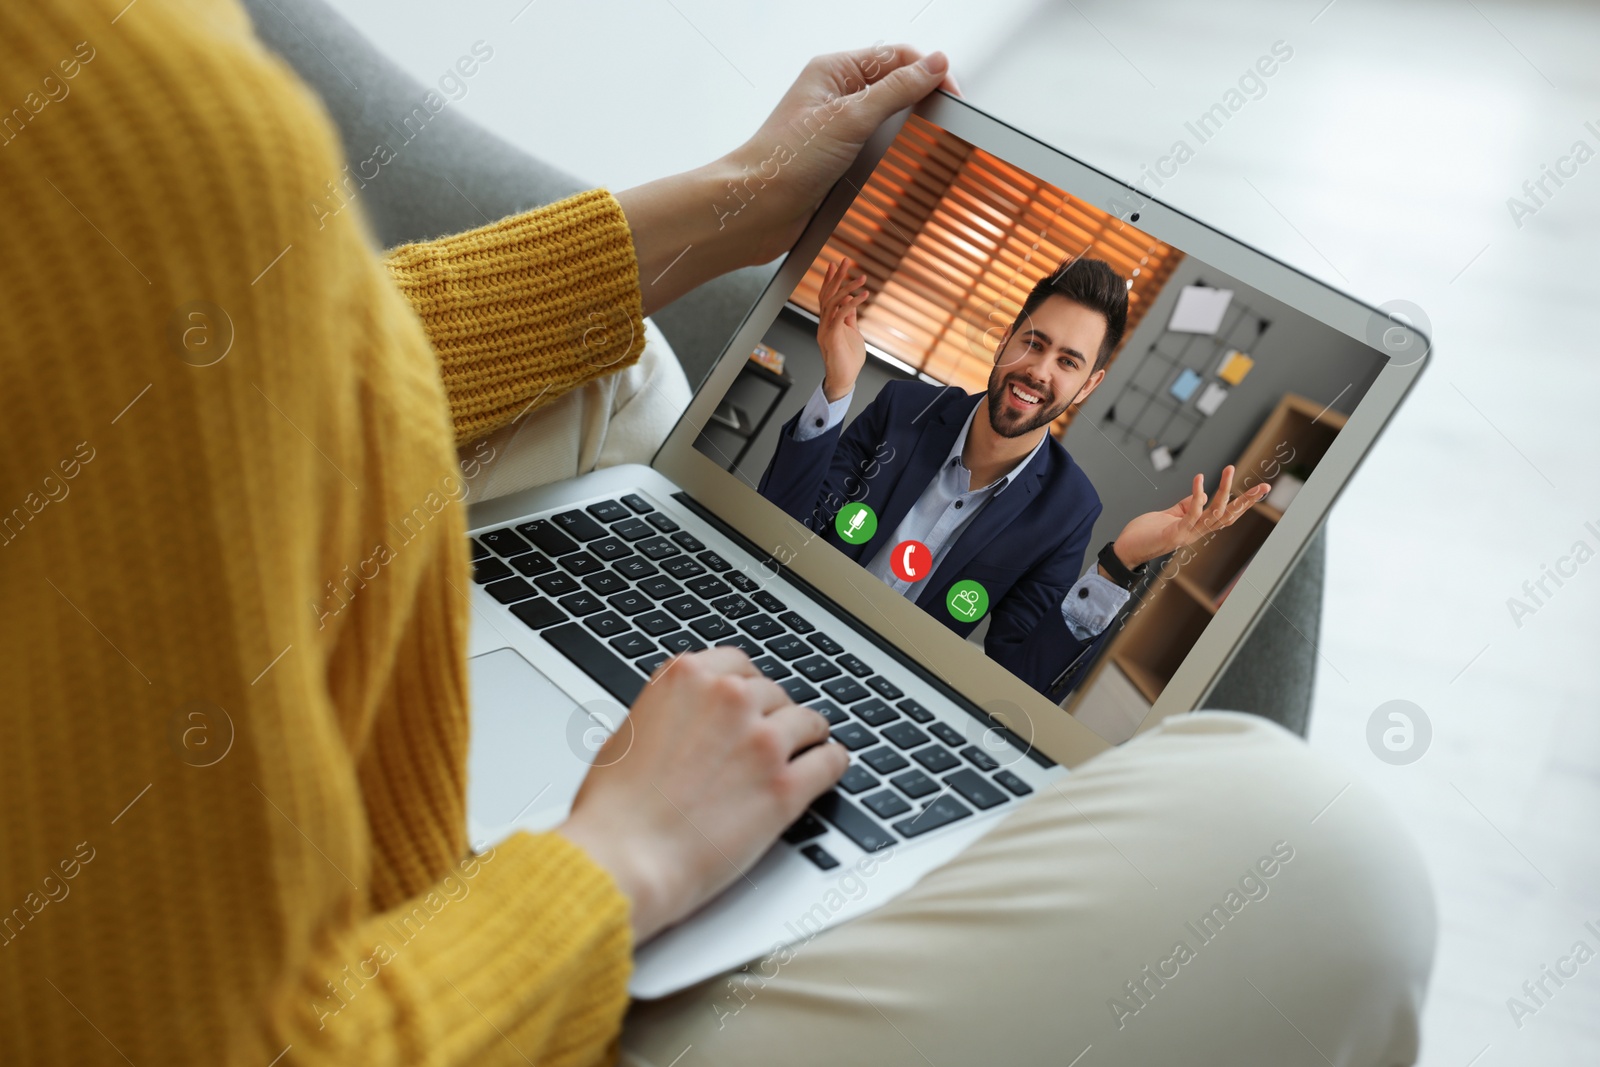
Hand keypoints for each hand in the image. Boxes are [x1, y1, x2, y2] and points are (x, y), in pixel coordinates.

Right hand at [556, 648, 847, 942]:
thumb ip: (670, 712)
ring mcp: (761, 741)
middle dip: (771, 716)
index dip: (748, 688)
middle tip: (766, 741)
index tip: (753, 702)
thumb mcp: (630, 733)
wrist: (623, 859)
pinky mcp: (785, 786)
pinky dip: (831, 765)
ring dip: (806, 737)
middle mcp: (728, 700)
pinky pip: (830, 761)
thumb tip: (690, 718)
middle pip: (774, 693)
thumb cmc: (615, 809)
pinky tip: (828, 769)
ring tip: (806, 751)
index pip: (738, 665)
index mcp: (686, 679)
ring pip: (808, 722)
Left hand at [726, 45, 959, 265]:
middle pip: (895, 89)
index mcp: (834, 72)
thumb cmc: (782, 161)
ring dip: (906, 136)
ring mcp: (837, 130)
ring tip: (920, 149)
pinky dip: (892, 159)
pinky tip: (898, 169)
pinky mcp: (838, 162)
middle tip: (941, 125)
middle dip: (920, 104)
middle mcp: (835, 97)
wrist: (754, 211)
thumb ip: (896, 89)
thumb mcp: (850, 117)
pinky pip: (876, 152)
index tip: (951, 96)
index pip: (896, 57)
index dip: (928, 72)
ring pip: (888, 124)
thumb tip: (934, 65)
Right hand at [818, 256, 868, 399]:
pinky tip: (863, 295)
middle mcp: (823, 323)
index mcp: (827, 322)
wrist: (844, 380)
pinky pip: (840, 315)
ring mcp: (825, 329)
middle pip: (827, 295)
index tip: (834, 264)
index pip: (827, 296)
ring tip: (862, 277)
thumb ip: (849, 317)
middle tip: (845, 260)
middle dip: (836, 277)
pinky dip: (852, 303)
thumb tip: (850, 301)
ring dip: (847, 287)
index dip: (830, 280)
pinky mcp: (832, 336)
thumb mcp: (852, 333)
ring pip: (833, 302)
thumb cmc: (848, 359)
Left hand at [1110, 465, 1271, 567]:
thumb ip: (1186, 506)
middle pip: (1229, 516)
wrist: (1125, 551)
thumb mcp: (1170, 515)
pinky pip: (1191, 513)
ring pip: (1214, 513)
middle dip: (1248, 501)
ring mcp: (1187, 534)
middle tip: (1266, 486)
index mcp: (1198, 527)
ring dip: (1224, 490)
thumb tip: (1203, 495)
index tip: (1261, 489)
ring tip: (1230, 469)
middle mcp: (1197, 532)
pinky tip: (1200, 479)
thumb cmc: (1146, 533)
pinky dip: (1197, 496)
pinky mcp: (1174, 534)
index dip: (1244, 503)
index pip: (1226, 514)